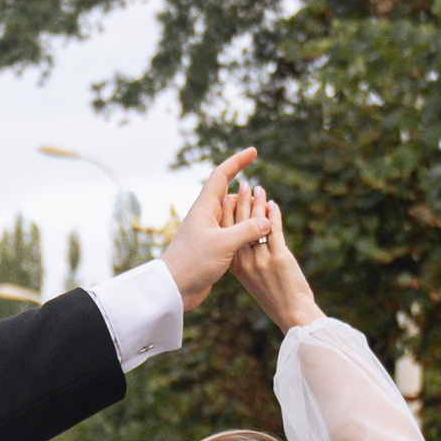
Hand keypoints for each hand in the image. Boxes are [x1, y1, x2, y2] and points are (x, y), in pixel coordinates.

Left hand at [160, 148, 267, 307]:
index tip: (253, 152)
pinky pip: (232, 234)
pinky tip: (257, 239)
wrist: (173, 288)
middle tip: (265, 196)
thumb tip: (267, 221)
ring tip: (266, 220)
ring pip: (233, 217)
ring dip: (248, 216)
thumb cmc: (193, 263)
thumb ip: (247, 230)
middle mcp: (206, 217)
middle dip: (249, 195)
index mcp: (204, 208)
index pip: (221, 176)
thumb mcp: (224, 244)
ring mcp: (209, 233)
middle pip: (231, 197)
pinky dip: (245, 233)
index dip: (237, 161)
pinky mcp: (212, 249)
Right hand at [227, 195, 321, 331]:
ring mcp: (261, 259)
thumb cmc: (275, 298)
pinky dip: (275, 215)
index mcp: (236, 266)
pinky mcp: (278, 257)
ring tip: (260, 189)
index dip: (229, 213)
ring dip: (259, 204)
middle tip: (244, 185)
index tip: (229, 197)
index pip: (228, 233)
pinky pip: (274, 229)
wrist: (291, 313)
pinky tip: (273, 205)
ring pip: (257, 224)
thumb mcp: (254, 280)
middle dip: (242, 202)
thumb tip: (250, 241)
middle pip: (240, 224)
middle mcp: (245, 262)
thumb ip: (249, 261)